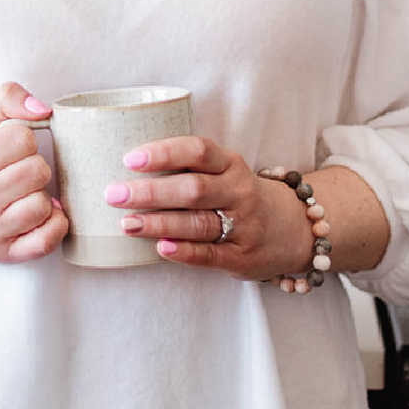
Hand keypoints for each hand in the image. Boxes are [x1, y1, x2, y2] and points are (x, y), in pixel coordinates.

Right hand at [0, 82, 68, 265]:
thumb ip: (6, 100)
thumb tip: (42, 109)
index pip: (22, 138)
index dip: (23, 140)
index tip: (10, 151)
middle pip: (38, 171)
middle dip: (33, 167)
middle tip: (17, 174)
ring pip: (43, 204)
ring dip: (40, 196)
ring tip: (23, 195)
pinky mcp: (7, 255)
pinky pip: (49, 237)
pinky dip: (54, 223)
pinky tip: (40, 215)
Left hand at [102, 134, 311, 278]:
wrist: (295, 229)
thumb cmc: (240, 195)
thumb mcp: (226, 171)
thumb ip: (189, 167)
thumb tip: (129, 166)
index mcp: (231, 165)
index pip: (198, 151)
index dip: (164, 153)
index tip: (131, 159)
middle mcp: (239, 192)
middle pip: (192, 189)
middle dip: (150, 192)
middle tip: (114, 194)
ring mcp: (243, 225)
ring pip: (197, 223)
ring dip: (159, 223)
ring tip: (126, 223)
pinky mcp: (241, 257)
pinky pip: (210, 254)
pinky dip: (184, 251)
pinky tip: (160, 248)